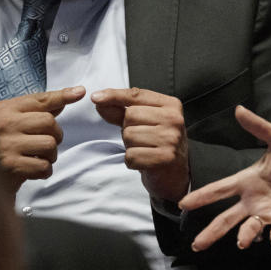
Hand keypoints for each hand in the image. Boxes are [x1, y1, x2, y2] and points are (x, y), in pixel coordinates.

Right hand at [0, 86, 85, 189]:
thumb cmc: (5, 145)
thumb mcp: (16, 121)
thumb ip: (40, 109)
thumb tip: (71, 94)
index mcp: (6, 109)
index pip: (41, 100)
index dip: (62, 96)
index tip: (80, 92)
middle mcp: (4, 123)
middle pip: (49, 122)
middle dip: (55, 135)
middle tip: (44, 144)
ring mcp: (7, 144)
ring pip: (50, 144)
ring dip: (50, 155)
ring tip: (37, 157)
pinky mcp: (11, 166)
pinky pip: (44, 166)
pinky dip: (44, 171)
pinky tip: (32, 169)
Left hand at [91, 87, 188, 201]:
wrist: (175, 174)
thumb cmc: (157, 144)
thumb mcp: (142, 122)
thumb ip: (120, 110)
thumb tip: (98, 100)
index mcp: (171, 104)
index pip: (136, 95)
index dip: (114, 96)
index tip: (95, 97)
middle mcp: (174, 119)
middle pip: (129, 116)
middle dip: (127, 129)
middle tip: (142, 139)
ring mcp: (171, 139)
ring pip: (129, 136)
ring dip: (130, 146)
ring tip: (144, 149)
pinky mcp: (165, 158)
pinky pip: (131, 156)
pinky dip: (132, 161)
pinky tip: (144, 162)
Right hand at [178, 106, 270, 250]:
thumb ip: (258, 127)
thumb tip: (239, 109)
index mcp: (248, 180)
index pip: (219, 189)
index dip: (201, 196)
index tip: (183, 204)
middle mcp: (254, 201)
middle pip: (226, 218)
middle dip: (211, 232)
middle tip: (196, 245)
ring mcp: (269, 213)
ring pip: (249, 230)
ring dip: (244, 237)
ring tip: (242, 242)